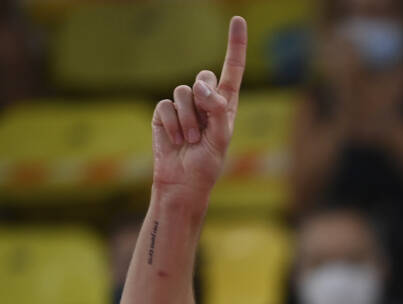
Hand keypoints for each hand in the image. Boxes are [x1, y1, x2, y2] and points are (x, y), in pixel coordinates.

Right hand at [151, 16, 247, 200]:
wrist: (183, 184)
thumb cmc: (207, 165)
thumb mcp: (222, 139)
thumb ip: (218, 110)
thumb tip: (202, 87)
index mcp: (226, 105)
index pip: (232, 70)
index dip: (235, 45)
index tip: (238, 20)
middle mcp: (205, 101)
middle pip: (204, 77)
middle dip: (205, 100)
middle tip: (205, 127)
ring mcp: (183, 107)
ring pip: (183, 92)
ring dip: (189, 120)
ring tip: (192, 141)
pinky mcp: (164, 114)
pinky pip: (166, 106)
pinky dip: (174, 125)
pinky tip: (177, 141)